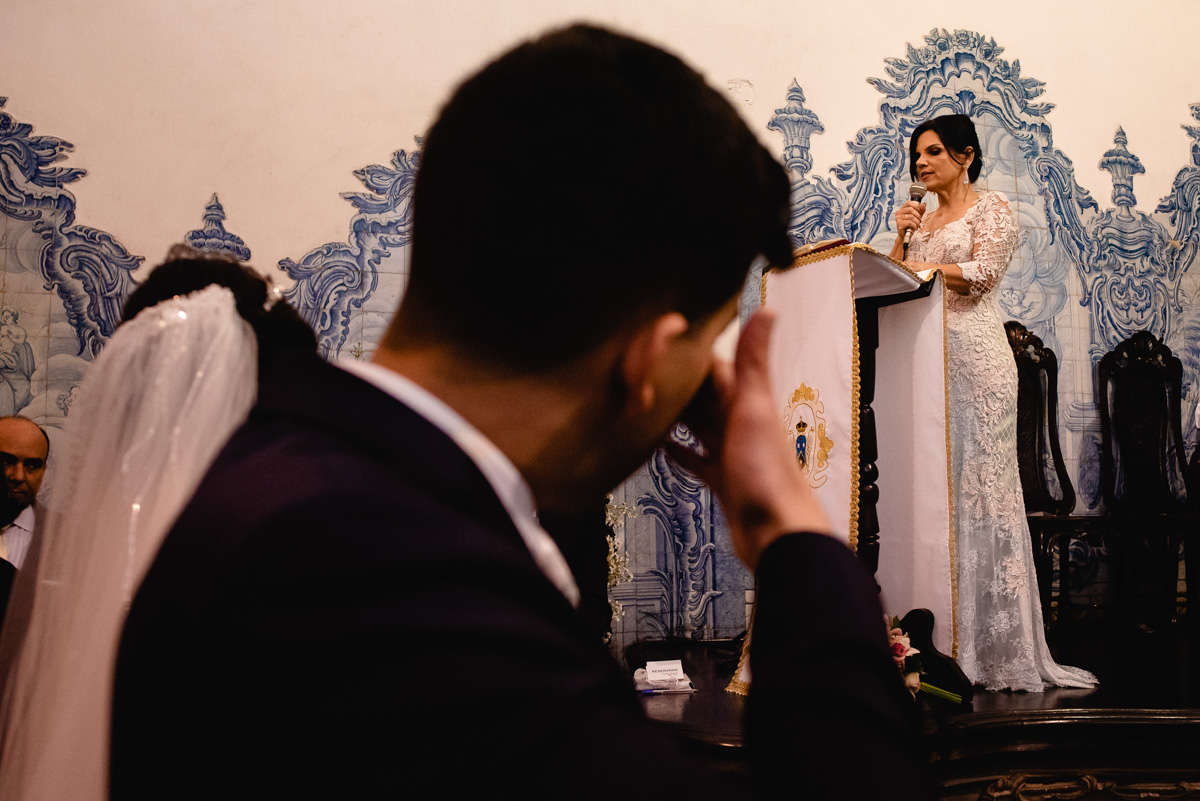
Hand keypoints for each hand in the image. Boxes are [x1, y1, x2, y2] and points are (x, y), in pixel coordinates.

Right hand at [666, 309, 830, 569]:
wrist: (777, 532)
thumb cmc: (765, 469)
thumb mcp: (755, 408)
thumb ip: (755, 362)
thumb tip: (768, 308)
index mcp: (749, 401)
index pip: (717, 368)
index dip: (692, 354)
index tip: (660, 340)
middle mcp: (741, 423)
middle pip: (705, 396)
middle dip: (678, 385)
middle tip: (639, 374)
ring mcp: (732, 453)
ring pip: (700, 427)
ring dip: (676, 417)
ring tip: (642, 405)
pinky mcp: (723, 481)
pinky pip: (697, 461)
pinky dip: (680, 452)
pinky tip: (658, 448)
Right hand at [894, 200, 925, 238]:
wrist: (905, 235)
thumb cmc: (911, 225)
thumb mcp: (917, 216)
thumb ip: (921, 210)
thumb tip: (924, 204)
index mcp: (902, 209)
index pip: (909, 202)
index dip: (916, 205)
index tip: (920, 211)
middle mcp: (898, 212)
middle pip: (911, 209)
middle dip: (918, 215)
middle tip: (920, 220)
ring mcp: (898, 218)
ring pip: (911, 216)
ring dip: (917, 221)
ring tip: (918, 225)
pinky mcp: (899, 224)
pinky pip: (910, 222)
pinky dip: (915, 225)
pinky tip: (915, 228)